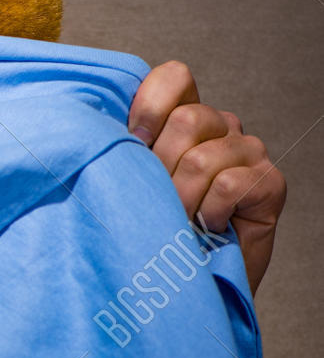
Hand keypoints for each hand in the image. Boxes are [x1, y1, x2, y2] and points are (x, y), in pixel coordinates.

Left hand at [127, 61, 285, 294]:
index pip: (176, 77)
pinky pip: (229, 184)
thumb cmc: (152, 228)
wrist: (188, 280)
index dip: (150, 105)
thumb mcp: (126, 181)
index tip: (132, 144)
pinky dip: (208, 212)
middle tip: (156, 199)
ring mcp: (248, 153)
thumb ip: (118, 148)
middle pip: (188, 119)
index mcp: (183, 117)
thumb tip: (87, 127)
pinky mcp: (270, 183)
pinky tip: (208, 226)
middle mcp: (221, 128)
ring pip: (203, 158)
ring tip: (178, 219)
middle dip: (160, 167)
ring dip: (180, 198)